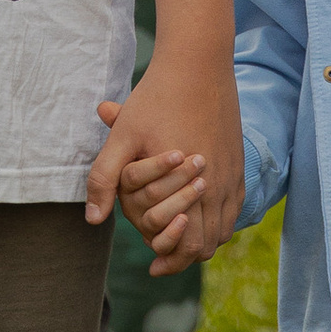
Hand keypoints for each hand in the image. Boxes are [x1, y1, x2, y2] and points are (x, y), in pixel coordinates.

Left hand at [87, 42, 241, 276]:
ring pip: (224, 227)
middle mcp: (218, 185)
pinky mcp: (238, 163)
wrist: (197, 63)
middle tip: (162, 260)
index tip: (154, 267)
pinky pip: (233, 206)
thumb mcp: (123, 137)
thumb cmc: (155, 98)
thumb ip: (106, 179)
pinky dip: (217, 220)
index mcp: (191, 184)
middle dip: (185, 255)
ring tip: (177, 240)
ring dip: (203, 239)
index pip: (189, 245)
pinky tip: (197, 215)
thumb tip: (92, 220)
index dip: (171, 262)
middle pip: (209, 243)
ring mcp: (232, 174)